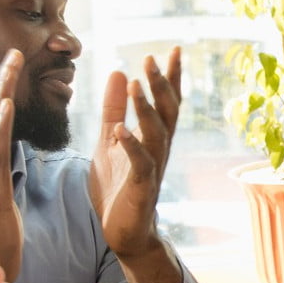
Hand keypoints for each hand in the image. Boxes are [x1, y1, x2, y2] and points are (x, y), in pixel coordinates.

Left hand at [89, 49, 180, 261]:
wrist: (124, 232)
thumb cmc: (119, 187)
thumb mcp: (110, 141)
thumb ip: (114, 110)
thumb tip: (120, 72)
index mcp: (153, 138)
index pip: (166, 102)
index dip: (170, 77)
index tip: (173, 50)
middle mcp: (159, 150)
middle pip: (167, 112)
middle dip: (161, 86)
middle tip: (152, 59)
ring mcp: (152, 168)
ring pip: (156, 134)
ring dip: (146, 108)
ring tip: (137, 84)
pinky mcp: (141, 187)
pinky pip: (139, 163)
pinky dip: (131, 146)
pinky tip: (120, 130)